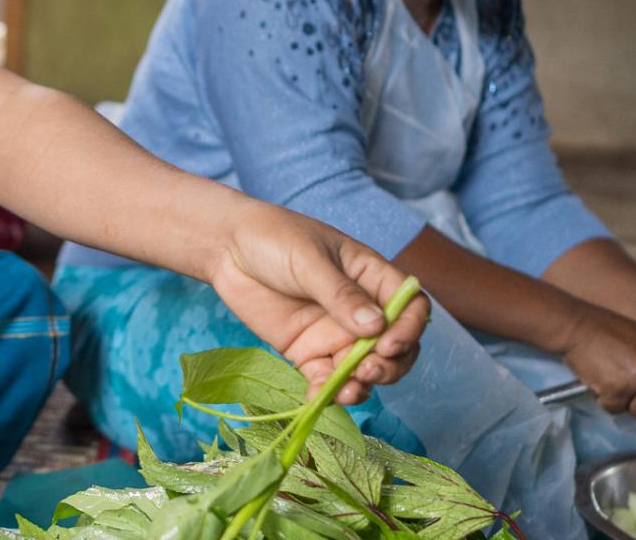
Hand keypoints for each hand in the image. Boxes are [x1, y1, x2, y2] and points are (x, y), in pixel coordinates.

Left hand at [208, 207, 429, 404]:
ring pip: (363, 369)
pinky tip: (318, 398)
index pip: (409, 307)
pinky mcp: (306, 352)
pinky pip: (325, 379)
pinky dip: (326, 392)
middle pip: (394, 347)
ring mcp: (334, 333)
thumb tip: (376, 327)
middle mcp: (359, 310)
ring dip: (362, 385)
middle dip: (389, 365)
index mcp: (371, 278)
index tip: (388, 343)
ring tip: (348, 391)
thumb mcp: (309, 260)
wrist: (226, 248)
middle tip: (368, 370)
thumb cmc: (273, 238)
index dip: (408, 329)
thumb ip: (341, 294)